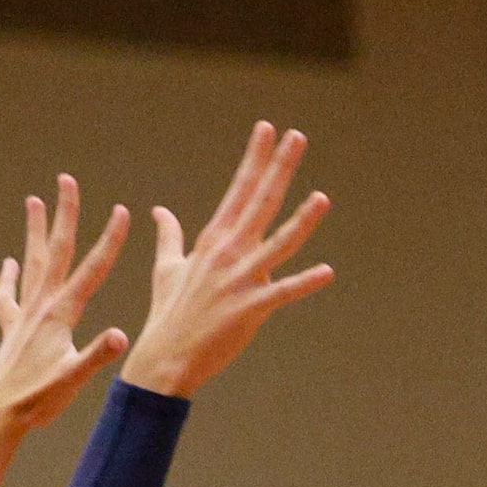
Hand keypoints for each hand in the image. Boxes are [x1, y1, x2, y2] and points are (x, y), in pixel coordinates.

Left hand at [0, 175, 131, 486]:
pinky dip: (9, 277)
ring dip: (37, 232)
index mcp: (60, 314)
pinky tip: (11, 263)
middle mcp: (39, 307)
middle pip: (57, 251)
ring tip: (35, 201)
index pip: (91, 270)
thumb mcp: (73, 379)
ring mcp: (23, 315)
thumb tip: (121, 335)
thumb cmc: (38, 400)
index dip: (109, 240)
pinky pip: (9, 295)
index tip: (121, 211)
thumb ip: (96, 355)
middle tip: (67, 180)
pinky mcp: (11, 329)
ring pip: (33, 262)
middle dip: (66, 214)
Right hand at [120, 121, 334, 398]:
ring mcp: (239, 280)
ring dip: (301, 221)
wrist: (164, 357)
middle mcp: (228, 253)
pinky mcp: (249, 309)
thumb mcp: (166, 268)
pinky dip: (304, 283)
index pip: (239, 190)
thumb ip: (169, 236)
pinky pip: (282, 293)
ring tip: (323, 197)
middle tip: (297, 136)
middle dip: (278, 168)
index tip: (267, 129)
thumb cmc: (169, 313)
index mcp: (213, 240)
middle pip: (260, 203)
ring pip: (277, 244)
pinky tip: (328, 272)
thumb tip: (158, 210)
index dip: (255, 159)